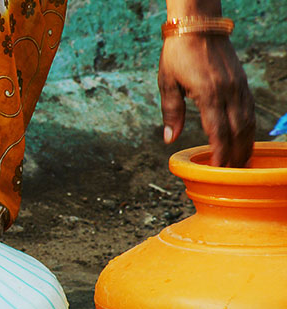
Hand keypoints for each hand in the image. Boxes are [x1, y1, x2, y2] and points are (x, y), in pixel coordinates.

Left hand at [158, 35, 254, 166]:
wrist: (198, 26)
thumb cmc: (178, 53)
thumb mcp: (167, 83)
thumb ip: (170, 112)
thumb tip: (169, 139)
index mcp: (208, 94)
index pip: (218, 131)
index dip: (219, 153)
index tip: (217, 170)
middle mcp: (228, 92)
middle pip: (238, 131)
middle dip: (235, 154)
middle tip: (230, 174)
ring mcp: (238, 87)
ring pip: (248, 121)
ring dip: (245, 144)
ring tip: (240, 162)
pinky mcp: (242, 82)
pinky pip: (250, 110)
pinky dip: (249, 128)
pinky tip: (244, 138)